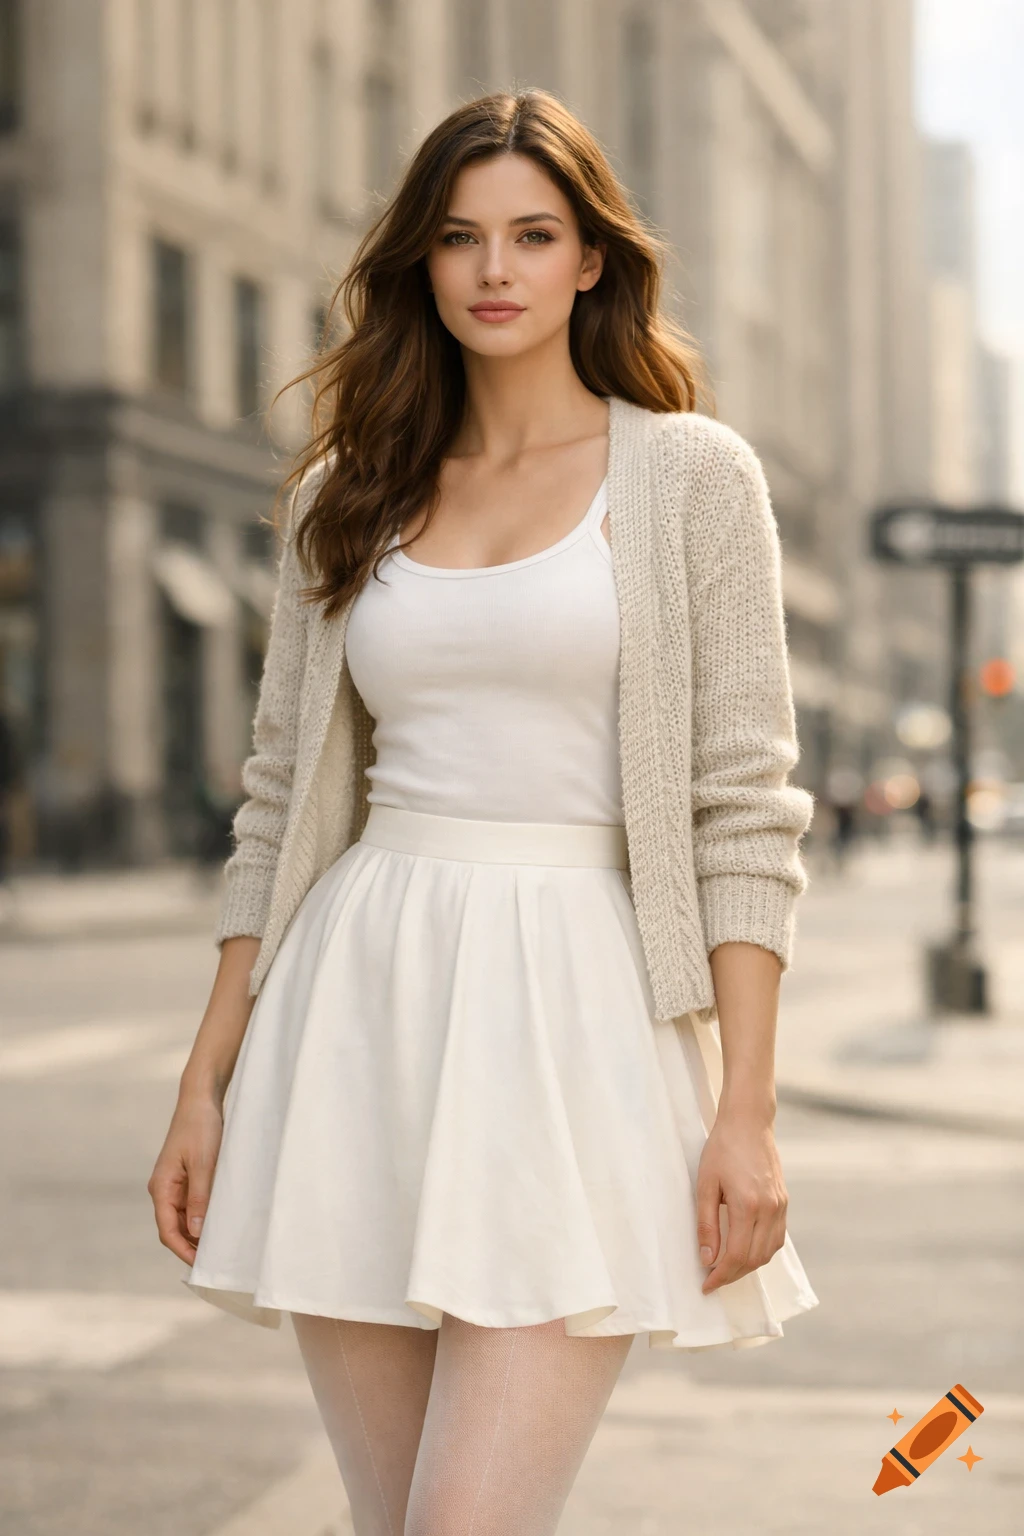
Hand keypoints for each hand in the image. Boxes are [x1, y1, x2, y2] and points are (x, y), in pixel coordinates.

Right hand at [147, 1096, 224, 1264]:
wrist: (200, 1099)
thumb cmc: (201, 1128)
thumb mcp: (203, 1163)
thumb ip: (200, 1198)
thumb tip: (197, 1232)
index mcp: (161, 1188)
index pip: (168, 1230)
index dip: (183, 1250)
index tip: (201, 1265)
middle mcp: (164, 1189)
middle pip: (174, 1228)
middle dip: (192, 1245)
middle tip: (216, 1261)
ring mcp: (174, 1184)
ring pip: (184, 1218)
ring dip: (199, 1232)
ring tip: (221, 1245)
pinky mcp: (186, 1177)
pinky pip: (192, 1204)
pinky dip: (203, 1216)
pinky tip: (220, 1222)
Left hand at [695, 1111, 787, 1292]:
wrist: (748, 1123)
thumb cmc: (722, 1149)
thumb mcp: (705, 1184)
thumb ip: (706, 1224)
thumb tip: (707, 1259)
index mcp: (748, 1205)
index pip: (736, 1255)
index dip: (721, 1276)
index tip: (706, 1285)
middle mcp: (769, 1209)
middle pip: (754, 1259)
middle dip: (733, 1275)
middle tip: (713, 1279)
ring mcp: (780, 1206)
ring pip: (768, 1252)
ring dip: (748, 1266)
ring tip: (727, 1268)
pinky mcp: (784, 1201)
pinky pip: (777, 1238)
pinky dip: (761, 1251)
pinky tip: (745, 1250)